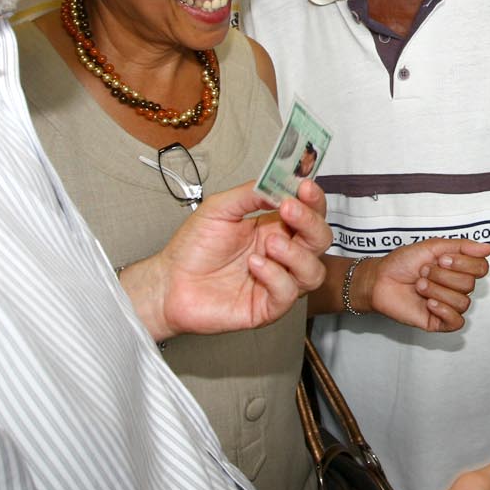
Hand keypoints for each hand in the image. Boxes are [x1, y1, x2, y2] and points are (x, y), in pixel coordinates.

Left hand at [123, 179, 330, 339]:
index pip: (309, 212)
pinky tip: (254, 265)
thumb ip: (249, 194)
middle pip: (320, 240)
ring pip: (313, 271)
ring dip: (297, 254)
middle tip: (289, 209)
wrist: (169, 282)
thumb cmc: (192, 248)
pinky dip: (276, 277)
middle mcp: (282, 254)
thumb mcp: (219, 208)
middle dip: (311, 222)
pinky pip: (288, 294)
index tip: (305, 186)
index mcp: (274, 228)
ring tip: (270, 245)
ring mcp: (277, 281)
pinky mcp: (267, 306)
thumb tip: (278, 183)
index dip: (313, 200)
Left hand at [363, 239, 489, 331]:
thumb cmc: (403, 262)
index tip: (441, 259)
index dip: (463, 263)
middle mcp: (456, 288)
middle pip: (470, 284)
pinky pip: (456, 321)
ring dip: (437, 290)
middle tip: (424, 272)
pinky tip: (428, 303)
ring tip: (419, 285)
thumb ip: (462, 247)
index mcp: (458, 269)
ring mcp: (448, 306)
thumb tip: (489, 248)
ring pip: (462, 301)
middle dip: (443, 276)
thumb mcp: (433, 247)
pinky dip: (444, 310)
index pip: (481, 268)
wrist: (380, 279)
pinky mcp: (439, 322)